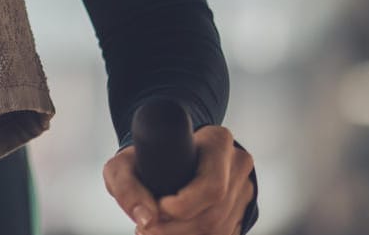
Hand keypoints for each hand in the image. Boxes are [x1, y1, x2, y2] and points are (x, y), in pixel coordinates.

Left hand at [102, 125, 254, 234]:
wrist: (164, 157)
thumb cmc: (147, 158)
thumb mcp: (125, 163)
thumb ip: (125, 186)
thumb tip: (146, 218)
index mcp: (217, 142)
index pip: (212, 186)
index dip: (184, 205)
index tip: (159, 207)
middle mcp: (236, 164)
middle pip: (214, 215)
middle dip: (177, 229)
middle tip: (149, 228)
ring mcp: (243, 189)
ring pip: (219, 229)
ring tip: (157, 229)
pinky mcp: (241, 210)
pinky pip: (223, 233)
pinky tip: (174, 231)